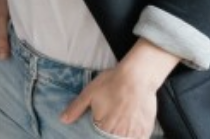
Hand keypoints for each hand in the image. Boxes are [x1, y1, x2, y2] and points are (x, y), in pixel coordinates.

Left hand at [60, 38, 177, 138]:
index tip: (98, 127)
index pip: (96, 138)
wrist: (138, 76)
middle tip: (108, 123)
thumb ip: (76, 108)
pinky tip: (129, 129)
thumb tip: (63, 120)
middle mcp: (119, 133)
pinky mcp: (146, 131)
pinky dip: (133, 137)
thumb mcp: (89, 93)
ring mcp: (134, 133)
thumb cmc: (112, 82)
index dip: (96, 135)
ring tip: (118, 125)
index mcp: (103, 126)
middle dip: (107, 136)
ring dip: (120, 137)